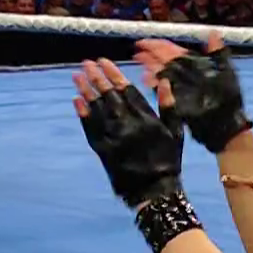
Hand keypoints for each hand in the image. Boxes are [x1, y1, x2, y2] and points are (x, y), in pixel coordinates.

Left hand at [73, 58, 184, 208]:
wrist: (154, 191)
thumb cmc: (168, 159)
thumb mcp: (176, 132)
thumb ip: (169, 105)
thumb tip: (164, 81)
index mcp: (146, 118)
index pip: (126, 89)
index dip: (113, 73)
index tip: (103, 61)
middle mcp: (127, 124)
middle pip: (108, 95)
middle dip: (96, 77)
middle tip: (86, 64)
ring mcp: (113, 137)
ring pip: (96, 109)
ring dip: (85, 91)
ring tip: (77, 76)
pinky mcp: (102, 150)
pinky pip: (90, 128)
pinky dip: (83, 113)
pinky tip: (76, 100)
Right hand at [135, 33, 252, 153]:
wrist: (225, 123)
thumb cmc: (228, 96)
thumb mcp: (226, 70)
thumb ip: (218, 52)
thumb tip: (214, 33)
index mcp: (193, 62)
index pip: (171, 49)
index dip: (157, 44)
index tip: (144, 41)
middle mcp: (183, 72)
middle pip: (162, 59)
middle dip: (149, 53)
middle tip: (137, 50)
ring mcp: (177, 85)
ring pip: (159, 72)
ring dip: (149, 66)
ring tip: (139, 61)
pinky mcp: (174, 98)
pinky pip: (161, 88)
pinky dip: (153, 83)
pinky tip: (145, 80)